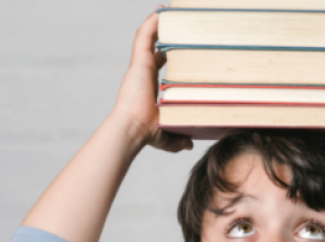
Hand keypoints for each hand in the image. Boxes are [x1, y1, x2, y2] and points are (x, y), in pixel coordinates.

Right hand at [111, 6, 192, 151]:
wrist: (134, 128)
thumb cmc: (147, 133)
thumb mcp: (168, 135)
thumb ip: (179, 139)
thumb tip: (190, 144)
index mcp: (149, 85)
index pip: (159, 64)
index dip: (167, 53)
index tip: (177, 47)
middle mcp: (144, 73)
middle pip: (154, 47)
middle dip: (164, 34)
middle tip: (176, 23)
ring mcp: (140, 66)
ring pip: (148, 38)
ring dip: (157, 23)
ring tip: (169, 9)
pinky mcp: (139, 62)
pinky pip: (144, 36)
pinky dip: (151, 23)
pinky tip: (161, 11)